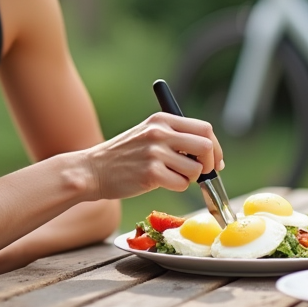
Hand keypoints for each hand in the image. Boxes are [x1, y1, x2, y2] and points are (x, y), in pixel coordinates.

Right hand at [83, 112, 223, 200]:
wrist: (93, 170)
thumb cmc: (123, 156)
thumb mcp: (148, 134)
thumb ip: (175, 137)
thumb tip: (211, 154)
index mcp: (161, 119)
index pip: (204, 128)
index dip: (215, 147)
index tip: (214, 161)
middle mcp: (159, 132)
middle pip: (206, 146)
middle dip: (209, 164)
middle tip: (200, 174)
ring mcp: (154, 152)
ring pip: (195, 169)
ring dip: (189, 178)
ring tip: (170, 176)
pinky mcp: (150, 173)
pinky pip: (181, 184)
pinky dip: (177, 187)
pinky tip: (159, 182)